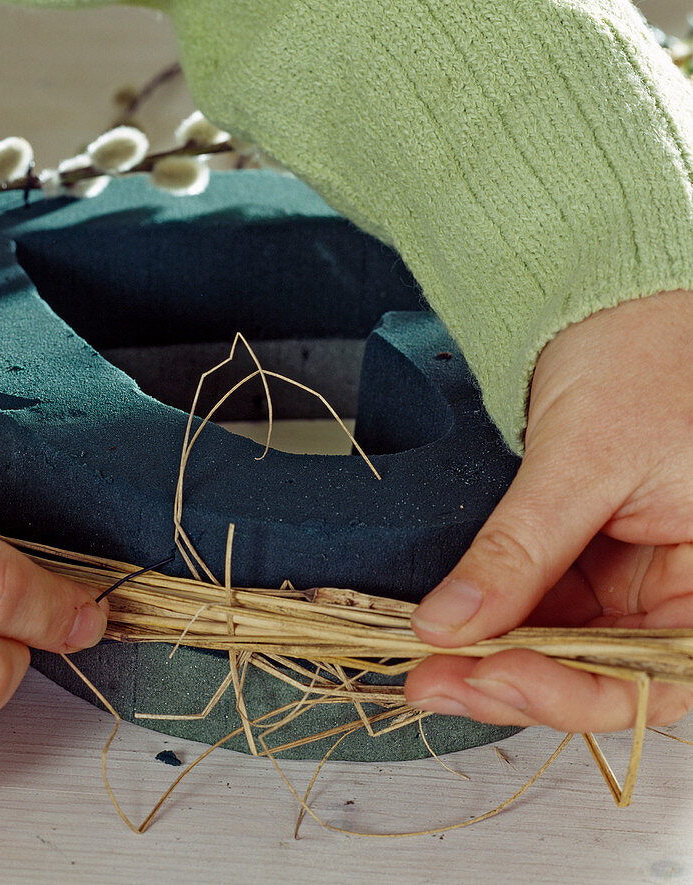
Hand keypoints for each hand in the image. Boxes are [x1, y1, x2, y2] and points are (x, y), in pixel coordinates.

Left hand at [405, 289, 692, 731]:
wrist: (617, 308)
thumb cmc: (640, 358)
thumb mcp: (581, 461)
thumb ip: (520, 551)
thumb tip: (452, 623)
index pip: (654, 677)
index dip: (571, 692)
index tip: (489, 676)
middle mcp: (682, 591)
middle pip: (602, 675)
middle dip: (512, 683)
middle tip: (432, 680)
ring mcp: (635, 582)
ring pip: (562, 652)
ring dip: (491, 660)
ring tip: (425, 662)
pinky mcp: (590, 565)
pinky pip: (541, 612)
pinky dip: (492, 623)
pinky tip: (446, 629)